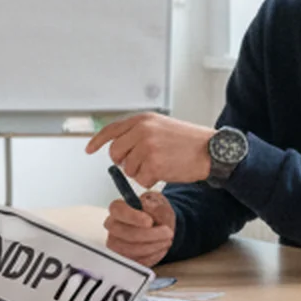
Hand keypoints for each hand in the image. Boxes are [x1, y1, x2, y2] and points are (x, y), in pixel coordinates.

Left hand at [84, 113, 215, 186]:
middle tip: (140, 164)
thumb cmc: (188, 141)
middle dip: (124, 162)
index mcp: (143, 119)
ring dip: (141, 172)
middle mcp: (142, 130)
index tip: (89, 149)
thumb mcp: (161, 126)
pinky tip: (165, 172)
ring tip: (161, 164)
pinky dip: (151, 181)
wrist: (211, 150)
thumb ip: (139, 132)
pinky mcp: (154, 164)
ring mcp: (147, 147)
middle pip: (115, 153)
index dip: (98, 141)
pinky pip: (141, 180)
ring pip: (128, 169)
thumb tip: (118, 148)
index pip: (112, 130)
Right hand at [103, 190, 175, 266]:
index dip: (133, 217)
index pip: (118, 211)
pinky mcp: (124, 258)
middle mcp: (113, 226)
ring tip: (167, 241)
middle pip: (126, 233)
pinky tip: (161, 249)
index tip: (149, 222)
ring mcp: (116, 244)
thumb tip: (149, 208)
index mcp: (118, 209)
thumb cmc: (156, 212)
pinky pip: (136, 261)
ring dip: (153, 247)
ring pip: (131, 250)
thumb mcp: (159, 203)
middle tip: (168, 232)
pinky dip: (152, 256)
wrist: (161, 225)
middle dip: (149, 235)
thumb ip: (154, 205)